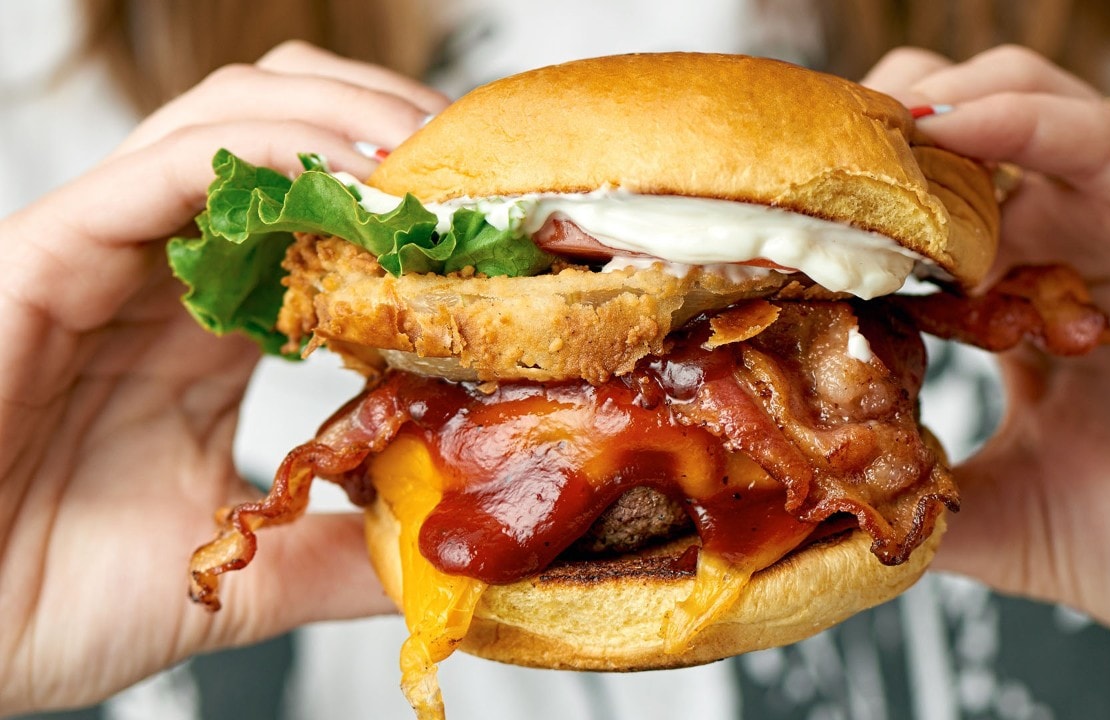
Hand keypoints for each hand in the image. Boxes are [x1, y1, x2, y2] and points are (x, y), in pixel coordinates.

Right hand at [0, 42, 447, 713]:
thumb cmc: (42, 601)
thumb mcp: (237, 573)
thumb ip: (336, 554)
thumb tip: (441, 555)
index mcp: (209, 332)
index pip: (324, 223)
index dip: (413, 208)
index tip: (500, 230)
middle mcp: (165, 276)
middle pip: (286, 136)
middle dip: (389, 131)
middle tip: (478, 174)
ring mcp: (109, 254)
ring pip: (232, 122)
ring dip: (346, 123)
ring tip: (432, 166)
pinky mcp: (50, 252)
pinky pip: (165, 167)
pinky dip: (267, 153)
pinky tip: (352, 179)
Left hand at [865, 46, 1109, 671]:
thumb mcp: (1014, 514)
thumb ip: (930, 491)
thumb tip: (831, 500)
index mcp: (1031, 302)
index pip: (929, 223)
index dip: (855, 211)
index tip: (776, 219)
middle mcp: (1081, 247)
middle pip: (963, 147)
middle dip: (880, 143)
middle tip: (806, 163)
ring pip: (1027, 112)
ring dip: (934, 109)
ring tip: (861, 134)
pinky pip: (1105, 139)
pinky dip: (1024, 120)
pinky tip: (950, 127)